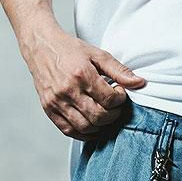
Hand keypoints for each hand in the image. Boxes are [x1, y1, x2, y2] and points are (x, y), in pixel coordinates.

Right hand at [26, 28, 146, 141]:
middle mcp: (67, 90)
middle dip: (113, 114)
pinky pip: (68, 130)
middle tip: (115, 105)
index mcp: (82, 75)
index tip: (120, 93)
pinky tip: (93, 125)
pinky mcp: (48, 110)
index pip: (109, 99)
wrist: (41, 47)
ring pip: (85, 127)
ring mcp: (56, 102)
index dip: (120, 99)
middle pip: (98, 116)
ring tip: (105, 114)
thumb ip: (119, 70)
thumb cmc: (70, 49)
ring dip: (101, 126)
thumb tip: (139, 83)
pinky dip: (84, 133)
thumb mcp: (98, 54)